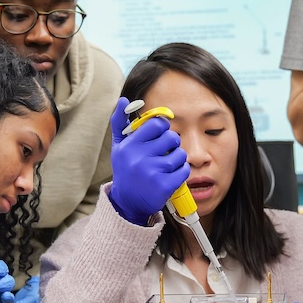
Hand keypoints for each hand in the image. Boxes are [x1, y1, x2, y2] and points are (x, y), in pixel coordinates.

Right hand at [107, 96, 189, 224]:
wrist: (127, 203)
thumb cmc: (125, 170)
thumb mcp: (119, 147)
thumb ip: (120, 122)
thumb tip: (123, 99)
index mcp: (129, 145)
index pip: (157, 124)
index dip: (162, 128)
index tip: (160, 135)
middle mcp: (139, 158)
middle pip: (171, 137)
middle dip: (172, 143)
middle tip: (165, 151)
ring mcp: (152, 172)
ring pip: (180, 154)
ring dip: (177, 159)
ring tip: (167, 165)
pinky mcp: (164, 186)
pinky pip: (184, 170)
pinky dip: (181, 172)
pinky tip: (171, 176)